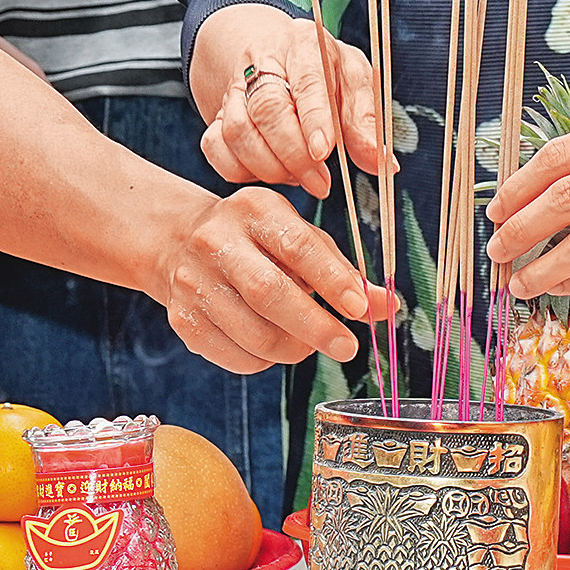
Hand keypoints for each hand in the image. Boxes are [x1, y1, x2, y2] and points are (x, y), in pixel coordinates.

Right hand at [154, 185, 397, 372]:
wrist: (181, 243)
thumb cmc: (258, 240)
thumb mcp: (298, 236)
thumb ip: (342, 269)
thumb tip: (387, 305)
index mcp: (255, 209)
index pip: (298, 246)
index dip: (332, 280)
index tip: (360, 309)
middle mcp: (218, 241)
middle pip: (269, 293)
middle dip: (315, 326)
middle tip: (347, 346)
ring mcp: (194, 282)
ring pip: (253, 333)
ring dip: (293, 348)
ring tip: (309, 344)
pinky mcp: (183, 320)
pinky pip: (236, 356)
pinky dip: (265, 360)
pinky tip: (274, 345)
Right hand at [193, 3, 388, 199]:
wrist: (276, 53)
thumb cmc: (323, 70)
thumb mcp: (354, 80)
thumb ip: (366, 120)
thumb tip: (383, 165)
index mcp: (305, 44)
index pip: (307, 80)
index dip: (314, 118)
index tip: (324, 151)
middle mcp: (262, 62)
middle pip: (266, 109)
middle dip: (294, 154)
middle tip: (320, 182)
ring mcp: (234, 88)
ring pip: (237, 132)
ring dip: (269, 167)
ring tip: (299, 178)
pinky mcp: (216, 114)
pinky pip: (215, 147)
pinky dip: (239, 170)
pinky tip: (269, 173)